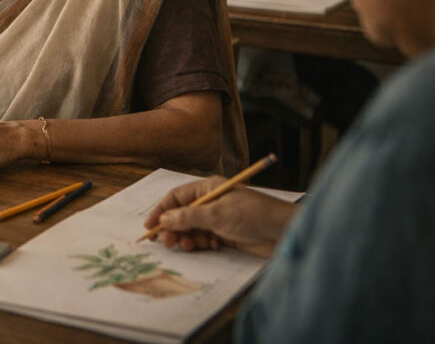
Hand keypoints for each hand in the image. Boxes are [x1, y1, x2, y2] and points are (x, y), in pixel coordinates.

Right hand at [142, 177, 295, 257]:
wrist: (284, 232)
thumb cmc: (253, 215)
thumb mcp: (217, 214)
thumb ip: (188, 217)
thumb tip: (163, 220)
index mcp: (208, 188)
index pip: (177, 197)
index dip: (161, 210)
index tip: (149, 226)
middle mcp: (211, 202)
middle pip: (182, 214)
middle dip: (173, 228)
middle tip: (168, 242)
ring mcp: (218, 219)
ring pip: (191, 229)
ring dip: (187, 238)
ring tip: (189, 246)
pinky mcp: (225, 235)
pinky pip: (204, 239)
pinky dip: (201, 244)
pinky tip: (209, 246)